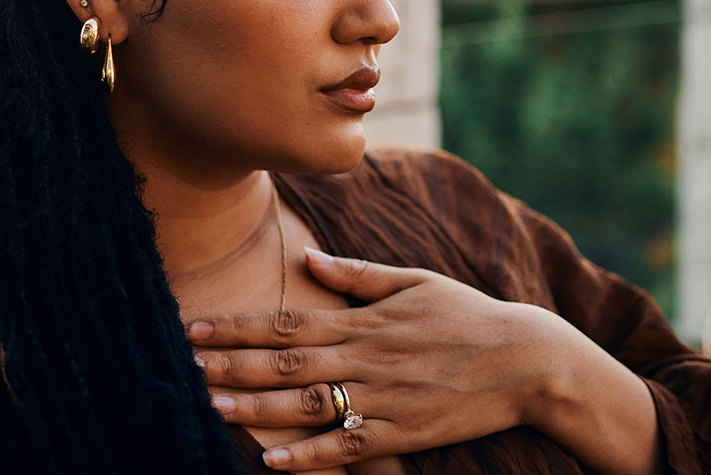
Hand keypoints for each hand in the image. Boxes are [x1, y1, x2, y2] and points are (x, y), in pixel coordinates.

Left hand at [187, 248, 586, 470]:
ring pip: (309, 402)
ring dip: (258, 407)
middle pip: (287, 361)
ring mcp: (384, 396)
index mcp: (364, 320)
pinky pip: (348, 446)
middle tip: (185, 364)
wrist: (525, 359)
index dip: (240, 326)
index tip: (198, 326)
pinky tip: (274, 461)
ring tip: (213, 406)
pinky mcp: (403, 432)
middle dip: (233, 363)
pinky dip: (310, 455)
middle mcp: (366, 356)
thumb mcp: (414, 281)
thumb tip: (309, 257)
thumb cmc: (468, 315)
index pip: (289, 320)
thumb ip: (358, 274)